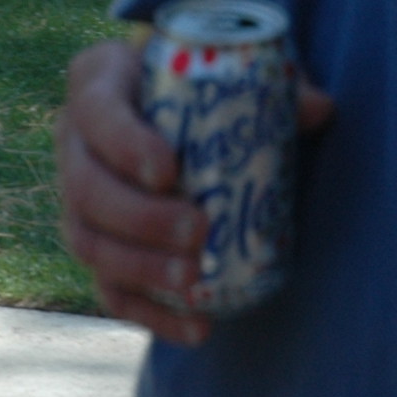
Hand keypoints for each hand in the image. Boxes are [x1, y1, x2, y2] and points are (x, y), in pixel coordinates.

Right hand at [54, 34, 333, 345]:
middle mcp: (74, 141)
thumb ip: (276, 83)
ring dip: (141, 269)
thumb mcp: (235, 66)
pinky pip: (109, 290)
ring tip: (194, 282)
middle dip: (140, 218)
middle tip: (198, 230)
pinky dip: (151, 315)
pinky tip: (197, 329)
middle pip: (87, 189)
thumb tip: (322, 110)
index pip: (97, 112)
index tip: (170, 169)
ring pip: (90, 243)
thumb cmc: (205, 78)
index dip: (125, 144)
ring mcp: (77, 200)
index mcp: (99, 80)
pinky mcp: (97, 246)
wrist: (177, 104)